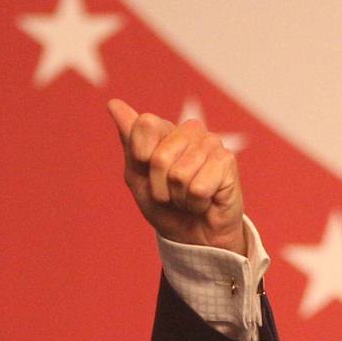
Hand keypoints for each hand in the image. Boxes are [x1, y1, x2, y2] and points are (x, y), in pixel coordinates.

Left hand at [108, 99, 245, 254]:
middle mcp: (190, 130)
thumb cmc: (165, 206)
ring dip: (179, 197)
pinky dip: (195, 203)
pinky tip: (205, 201)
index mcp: (166, 129)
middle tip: (171, 193)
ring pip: (179, 175)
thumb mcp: (137, 177)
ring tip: (188, 197)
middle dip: (160, 186)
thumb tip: (113, 104)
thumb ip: (129, 141)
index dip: (141, 157)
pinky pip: (197, 188)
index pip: (145, 125)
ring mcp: (211, 143)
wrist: (192, 237)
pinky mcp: (227, 161)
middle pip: (159, 156)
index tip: (149, 172)